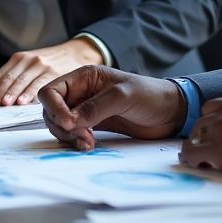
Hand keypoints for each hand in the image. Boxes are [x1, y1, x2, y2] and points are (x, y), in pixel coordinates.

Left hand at [0, 38, 103, 105]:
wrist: (75, 53)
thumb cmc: (49, 63)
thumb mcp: (29, 65)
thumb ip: (12, 78)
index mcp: (19, 59)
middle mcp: (28, 60)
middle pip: (10, 78)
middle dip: (0, 91)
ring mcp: (41, 66)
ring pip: (23, 81)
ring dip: (13, 94)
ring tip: (6, 104)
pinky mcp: (54, 73)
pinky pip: (40, 85)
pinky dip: (30, 94)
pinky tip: (24, 101)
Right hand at [38, 66, 185, 149]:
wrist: (170, 112)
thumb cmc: (149, 95)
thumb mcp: (122, 96)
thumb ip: (94, 108)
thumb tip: (69, 122)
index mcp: (83, 77)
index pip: (51, 92)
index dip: (53, 108)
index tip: (68, 123)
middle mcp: (81, 93)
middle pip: (51, 111)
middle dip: (62, 126)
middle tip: (84, 136)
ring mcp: (86, 110)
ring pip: (60, 125)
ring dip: (69, 136)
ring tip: (89, 143)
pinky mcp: (93, 126)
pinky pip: (73, 135)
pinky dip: (76, 142)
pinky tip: (90, 145)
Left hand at [178, 83, 221, 180]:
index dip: (221, 117)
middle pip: (206, 116)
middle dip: (208, 129)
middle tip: (211, 142)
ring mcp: (221, 126)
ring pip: (197, 132)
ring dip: (197, 142)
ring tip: (198, 154)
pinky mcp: (217, 148)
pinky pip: (194, 151)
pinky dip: (191, 156)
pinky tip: (194, 162)